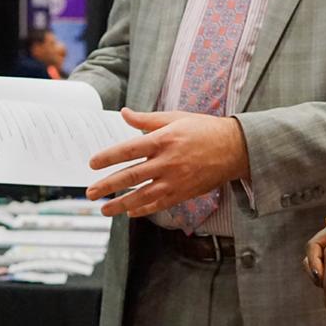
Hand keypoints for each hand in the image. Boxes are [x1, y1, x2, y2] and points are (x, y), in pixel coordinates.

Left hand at [86, 108, 248, 217]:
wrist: (234, 148)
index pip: (128, 150)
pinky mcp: (183, 193)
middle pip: (130, 176)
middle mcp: (167, 161)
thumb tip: (124, 113)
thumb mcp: (176, 118)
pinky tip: (130, 212)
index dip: (107, 157)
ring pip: (141, 195)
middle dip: (107, 185)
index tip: (92, 164)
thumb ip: (147, 119)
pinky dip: (142, 210)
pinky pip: (158, 205)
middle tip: (90, 192)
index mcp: (164, 139)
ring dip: (120, 204)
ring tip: (104, 209)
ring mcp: (175, 180)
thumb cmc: (204, 129)